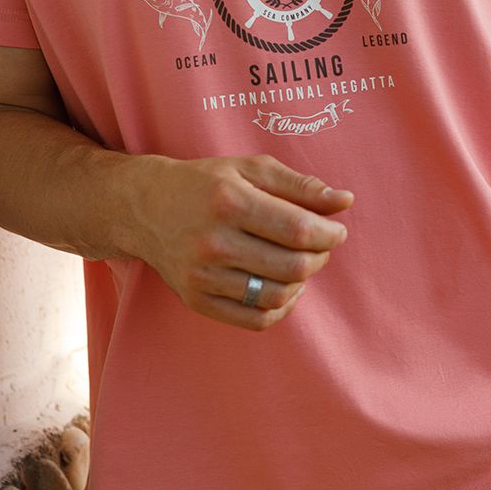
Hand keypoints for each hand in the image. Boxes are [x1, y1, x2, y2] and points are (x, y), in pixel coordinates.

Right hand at [129, 152, 353, 331]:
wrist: (146, 206)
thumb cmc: (206, 183)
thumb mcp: (250, 169)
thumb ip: (300, 185)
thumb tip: (345, 201)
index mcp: (229, 201)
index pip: (298, 230)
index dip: (329, 235)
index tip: (336, 230)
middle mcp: (213, 242)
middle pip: (293, 266)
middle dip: (319, 257)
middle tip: (319, 245)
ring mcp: (202, 276)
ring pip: (278, 296)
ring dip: (301, 282)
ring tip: (298, 263)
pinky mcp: (197, 300)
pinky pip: (255, 319)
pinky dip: (280, 307)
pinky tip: (281, 286)